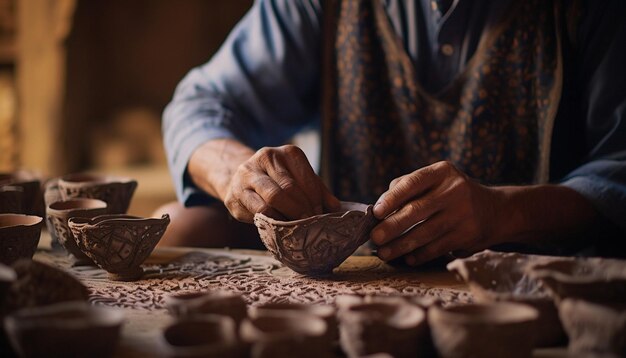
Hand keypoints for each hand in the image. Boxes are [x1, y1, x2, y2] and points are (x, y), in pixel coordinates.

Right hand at [224, 145, 339, 222]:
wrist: (240, 179)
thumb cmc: (277, 181)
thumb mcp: (300, 179)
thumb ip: (318, 191)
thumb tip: (335, 208)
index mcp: (288, 153)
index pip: (306, 179)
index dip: (316, 200)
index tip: (320, 215)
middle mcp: (266, 157)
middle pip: (289, 189)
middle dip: (302, 210)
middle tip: (310, 224)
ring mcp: (247, 175)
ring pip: (272, 199)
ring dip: (287, 217)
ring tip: (297, 228)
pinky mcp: (235, 194)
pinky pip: (258, 211)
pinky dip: (272, 221)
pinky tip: (279, 227)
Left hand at [370, 161, 499, 265]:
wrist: (495, 211)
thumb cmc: (451, 194)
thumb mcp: (436, 181)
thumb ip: (407, 187)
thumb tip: (379, 209)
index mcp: (442, 172)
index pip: (413, 183)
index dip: (392, 198)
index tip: (377, 212)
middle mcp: (455, 190)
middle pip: (417, 210)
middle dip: (392, 226)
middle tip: (375, 237)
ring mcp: (463, 214)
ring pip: (425, 233)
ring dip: (401, 246)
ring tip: (384, 253)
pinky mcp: (467, 235)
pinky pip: (437, 248)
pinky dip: (420, 255)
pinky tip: (407, 258)